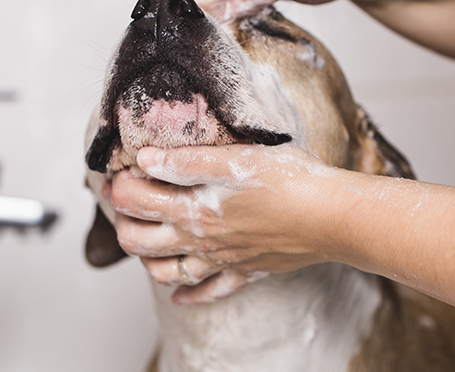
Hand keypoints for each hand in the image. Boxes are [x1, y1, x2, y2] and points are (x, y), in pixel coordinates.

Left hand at [108, 144, 338, 304]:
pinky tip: (179, 295)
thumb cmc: (289, 182)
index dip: (122, 186)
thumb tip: (147, 159)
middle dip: (123, 223)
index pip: (138, 201)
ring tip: (142, 242)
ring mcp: (223, 260)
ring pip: (168, 271)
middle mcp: (202, 240)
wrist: (333, 217)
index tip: (122, 172)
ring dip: (147, 260)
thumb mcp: (234, 158)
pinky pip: (210, 292)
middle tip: (124, 203)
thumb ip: (187, 160)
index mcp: (195, 209)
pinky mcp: (247, 271)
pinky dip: (190, 296)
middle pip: (141, 242)